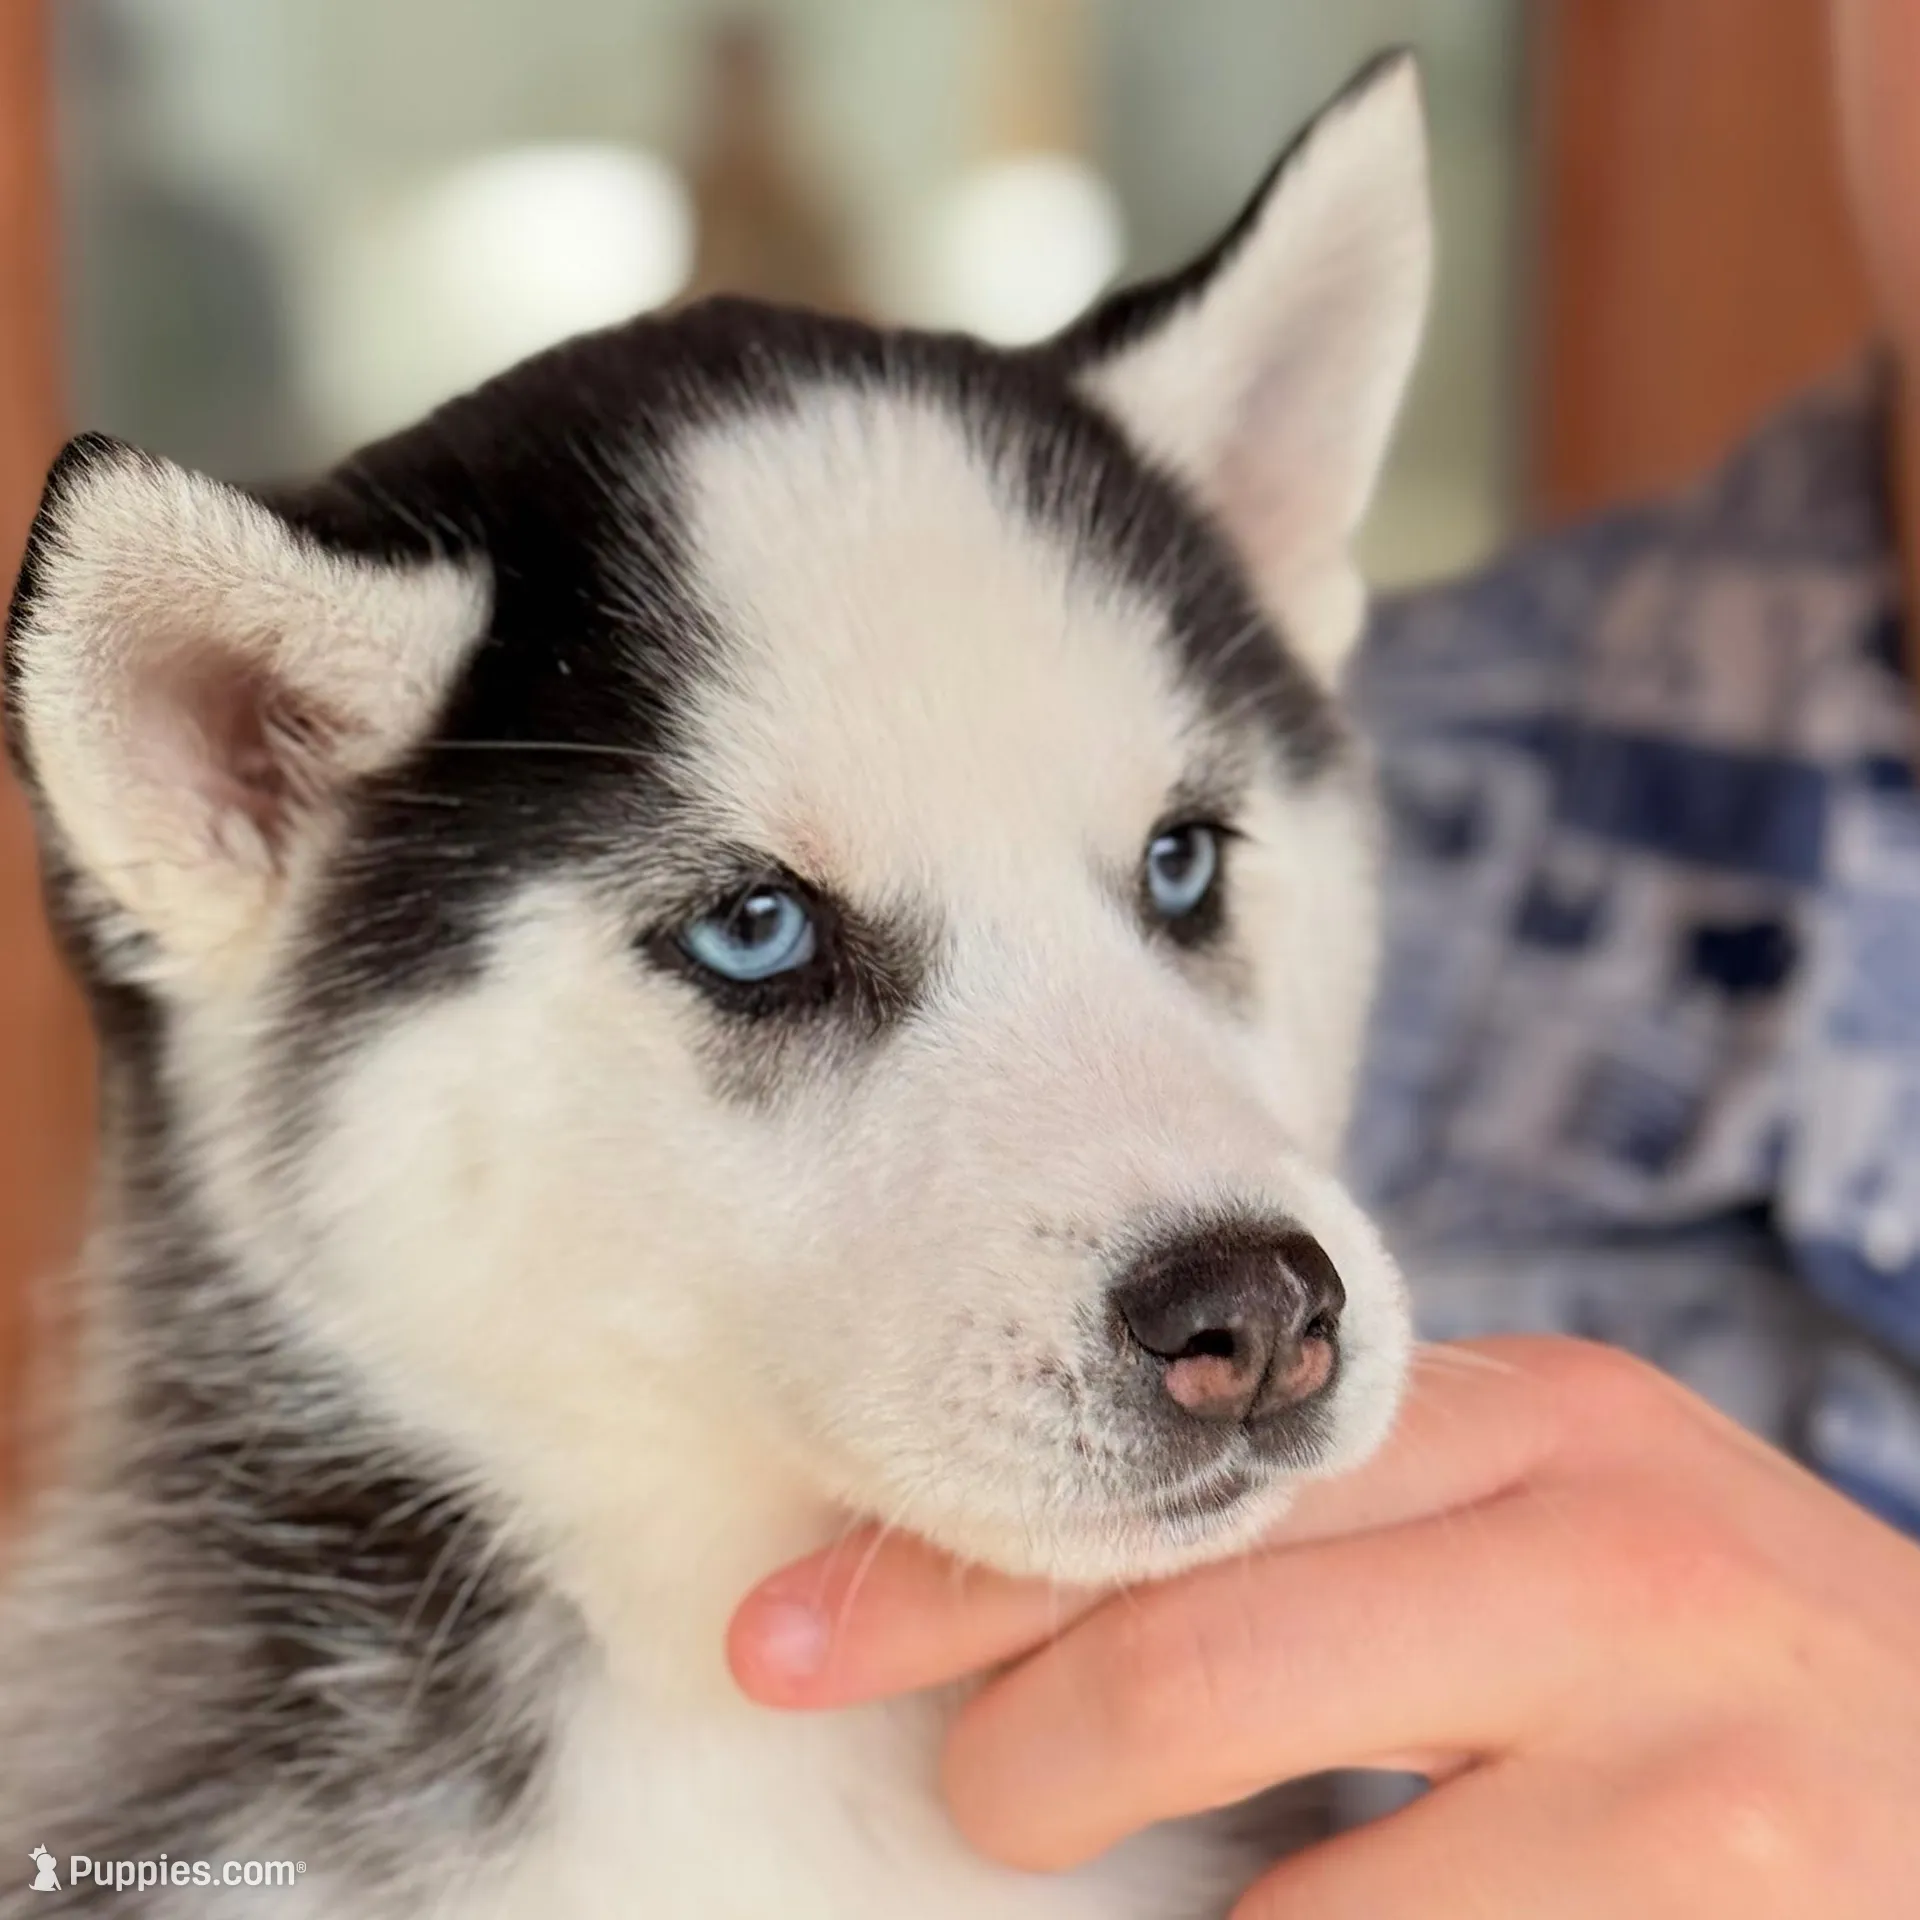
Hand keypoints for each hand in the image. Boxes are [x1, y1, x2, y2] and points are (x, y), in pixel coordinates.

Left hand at [728, 1337, 1919, 1916]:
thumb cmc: (1716, 1673)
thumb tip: (1048, 1613)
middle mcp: (1608, 1552)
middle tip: (999, 1800)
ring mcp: (1691, 1765)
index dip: (967, 1569)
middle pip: (1193, 1655)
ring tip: (1223, 1906)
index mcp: (1536, 1422)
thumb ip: (1347, 1536)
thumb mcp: (1547, 1538)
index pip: (1186, 1485)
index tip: (790, 1636)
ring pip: (1295, 1911)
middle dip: (1032, 1759)